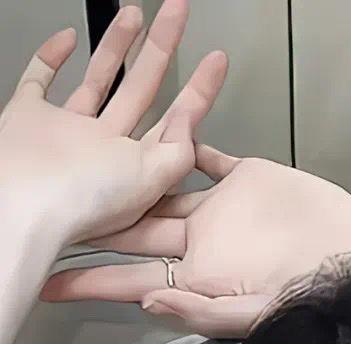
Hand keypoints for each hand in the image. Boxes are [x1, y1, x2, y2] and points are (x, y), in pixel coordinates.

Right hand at [0, 1, 226, 251]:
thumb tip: (188, 119)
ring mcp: (64, 133)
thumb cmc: (79, 205)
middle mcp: (101, 151)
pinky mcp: (28, 117)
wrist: (21, 204)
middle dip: (161, 48)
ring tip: (135, 14)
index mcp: (133, 167)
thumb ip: (176, 150)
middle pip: (140, 90)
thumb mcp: (149, 180)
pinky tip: (66, 38)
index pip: (175, 123)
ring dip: (117, 46)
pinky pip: (40, 80)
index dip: (199, 90)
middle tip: (177, 14)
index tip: (216, 61)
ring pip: (97, 80)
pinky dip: (51, 57)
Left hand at [39, 144, 350, 340]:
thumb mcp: (251, 313)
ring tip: (87, 156)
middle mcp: (197, 242)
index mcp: (193, 278)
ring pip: (158, 183)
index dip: (86, 280)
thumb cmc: (311, 298)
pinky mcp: (243, 177)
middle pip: (132, 229)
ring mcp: (218, 208)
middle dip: (91, 223)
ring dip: (126, 173)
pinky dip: (182, 136)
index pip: (127, 277)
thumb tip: (144, 300)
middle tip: (50, 210)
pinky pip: (204, 153)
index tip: (48, 279)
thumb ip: (196, 310)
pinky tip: (155, 124)